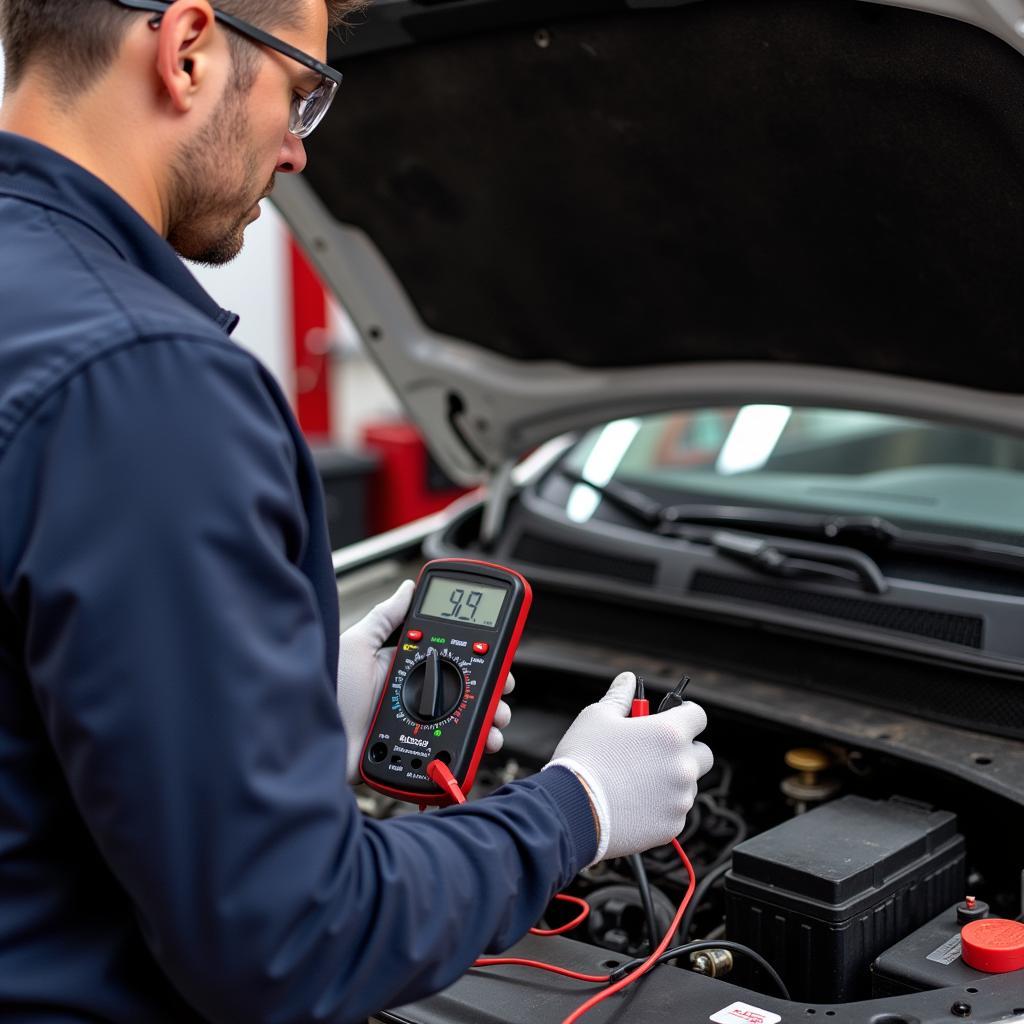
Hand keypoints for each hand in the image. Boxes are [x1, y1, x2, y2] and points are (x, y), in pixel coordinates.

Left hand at [337, 581, 515, 782]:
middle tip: (504, 690)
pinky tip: (479, 746)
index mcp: (401, 669)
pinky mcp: (410, 755)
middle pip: (462, 694)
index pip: (448, 659)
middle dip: (490, 693)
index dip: (477, 658)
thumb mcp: (355, 645)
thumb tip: (408, 587)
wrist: (304, 740)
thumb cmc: (322, 689)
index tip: (499, 656)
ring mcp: (412, 728)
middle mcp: (410, 698)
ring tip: (496, 723)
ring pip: (462, 725)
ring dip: (487, 723)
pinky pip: (446, 755)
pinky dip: (468, 753)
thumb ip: (385, 618)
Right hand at [545, 672, 712, 861]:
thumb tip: (627, 680)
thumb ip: (620, 696)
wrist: (570, 811)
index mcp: (669, 733)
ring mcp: (680, 799)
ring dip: (672, 780)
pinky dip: (662, 807)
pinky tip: (634, 802)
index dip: (684, 714)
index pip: (698, 716)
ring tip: (636, 780)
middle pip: (702, 753)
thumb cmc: (583, 760)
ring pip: (687, 784)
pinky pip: (676, 811)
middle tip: (654, 752)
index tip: (672, 717)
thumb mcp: (597, 717)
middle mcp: (682, 766)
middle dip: (684, 750)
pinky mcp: (673, 827)